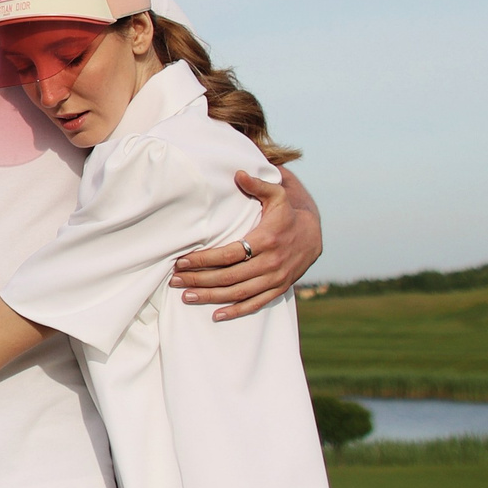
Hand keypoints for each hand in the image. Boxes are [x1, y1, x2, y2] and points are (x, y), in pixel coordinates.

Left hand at [171, 164, 320, 320]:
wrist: (313, 236)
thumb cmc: (286, 214)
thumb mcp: (276, 195)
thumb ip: (257, 185)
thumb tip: (238, 173)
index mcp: (266, 240)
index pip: (228, 254)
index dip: (203, 259)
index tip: (181, 261)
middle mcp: (270, 263)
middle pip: (228, 276)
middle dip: (199, 279)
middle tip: (175, 280)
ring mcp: (275, 279)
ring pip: (238, 293)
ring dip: (211, 296)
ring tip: (186, 296)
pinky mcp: (279, 289)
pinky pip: (256, 304)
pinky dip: (236, 311)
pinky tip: (216, 314)